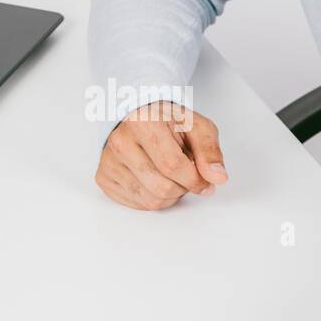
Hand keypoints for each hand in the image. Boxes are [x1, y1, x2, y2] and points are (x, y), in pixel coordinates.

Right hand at [94, 102, 227, 209]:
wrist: (138, 116)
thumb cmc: (167, 122)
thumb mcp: (196, 126)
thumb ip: (210, 150)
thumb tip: (217, 177)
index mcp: (143, 122)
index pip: (173, 165)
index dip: (195, 179)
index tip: (205, 181)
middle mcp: (120, 141)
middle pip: (162, 187)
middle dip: (183, 187)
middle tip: (186, 174)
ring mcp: (108, 161)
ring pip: (150, 200)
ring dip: (170, 195)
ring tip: (170, 175)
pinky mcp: (103, 177)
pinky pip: (136, 204)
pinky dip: (153, 198)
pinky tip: (154, 179)